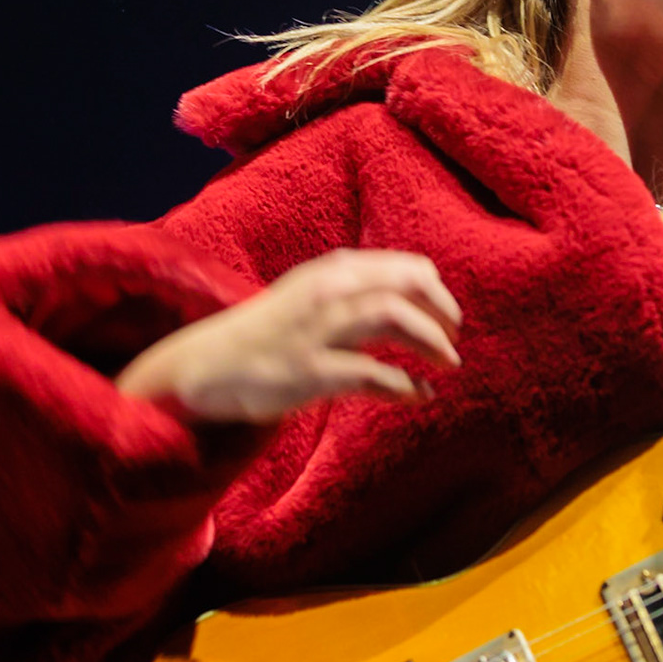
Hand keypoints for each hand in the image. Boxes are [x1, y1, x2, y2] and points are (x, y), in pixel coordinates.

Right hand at [115, 249, 461, 422]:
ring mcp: (317, 330)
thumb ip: (354, 288)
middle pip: (405, 286)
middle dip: (440, 311)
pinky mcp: (309, 372)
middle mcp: (326, 292)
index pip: (404, 267)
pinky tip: (421, 395)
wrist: (208, 366)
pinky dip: (405, 385)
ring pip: (393, 318)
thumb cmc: (269, 331)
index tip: (448, 313)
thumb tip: (415, 295)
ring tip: (449, 362)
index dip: (436, 290)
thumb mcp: (309, 293)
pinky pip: (373, 374)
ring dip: (430, 341)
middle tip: (454, 337)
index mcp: (331, 271)